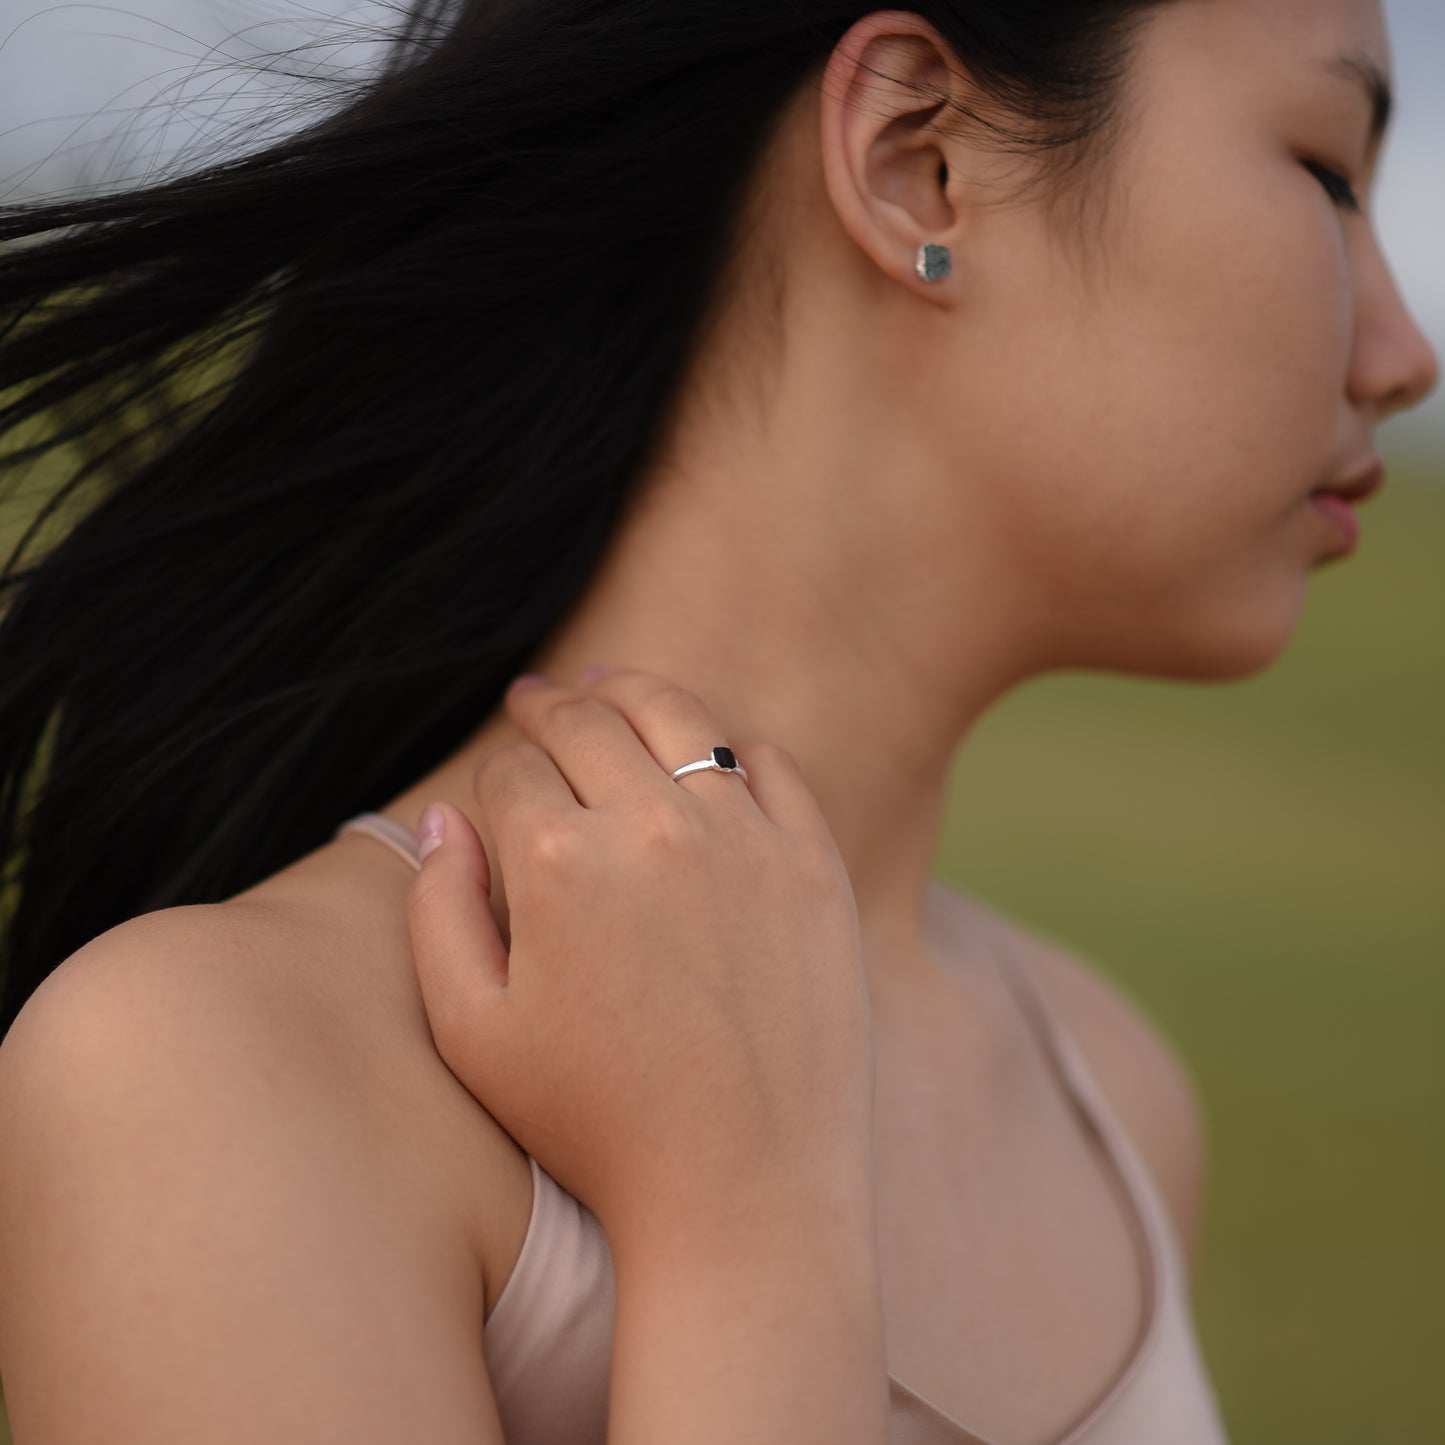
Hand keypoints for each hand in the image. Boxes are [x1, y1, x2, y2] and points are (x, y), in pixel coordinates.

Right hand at [402, 668, 876, 1250]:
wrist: (744, 1190)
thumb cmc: (595, 1123)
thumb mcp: (472, 1032)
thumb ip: (437, 910)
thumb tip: (442, 817)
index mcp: (560, 863)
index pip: (512, 772)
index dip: (496, 775)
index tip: (498, 788)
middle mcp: (654, 827)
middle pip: (588, 724)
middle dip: (549, 706)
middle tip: (536, 697)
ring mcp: (746, 838)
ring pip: (679, 720)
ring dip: (632, 694)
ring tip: (609, 688)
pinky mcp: (813, 863)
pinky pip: (769, 766)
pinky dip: (730, 748)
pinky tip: (708, 754)